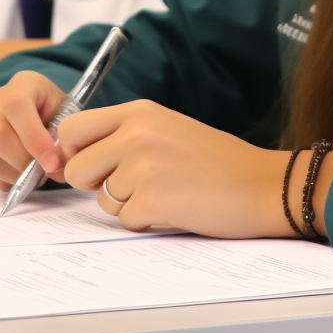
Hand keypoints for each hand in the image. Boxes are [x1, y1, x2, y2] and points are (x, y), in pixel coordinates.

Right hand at [0, 70, 69, 187]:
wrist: (26, 99)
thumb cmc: (48, 104)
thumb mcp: (62, 106)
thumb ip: (60, 132)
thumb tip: (58, 167)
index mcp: (18, 86)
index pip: (17, 108)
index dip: (35, 140)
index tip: (52, 163)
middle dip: (26, 162)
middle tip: (46, 171)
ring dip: (17, 175)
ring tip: (35, 174)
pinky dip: (7, 179)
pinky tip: (23, 173)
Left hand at [61, 100, 332, 238]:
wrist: (260, 182)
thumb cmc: (217, 159)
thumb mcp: (167, 128)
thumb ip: (125, 134)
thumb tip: (78, 156)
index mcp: (139, 112)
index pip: (72, 127)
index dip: (73, 152)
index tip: (90, 164)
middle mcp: (136, 134)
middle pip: (76, 166)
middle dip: (94, 183)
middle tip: (129, 185)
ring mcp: (142, 167)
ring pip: (102, 197)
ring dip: (127, 203)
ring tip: (165, 191)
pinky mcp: (151, 201)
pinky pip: (125, 220)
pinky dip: (146, 221)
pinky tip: (175, 207)